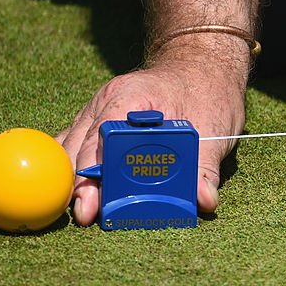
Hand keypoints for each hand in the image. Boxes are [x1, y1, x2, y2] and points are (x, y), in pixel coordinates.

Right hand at [56, 39, 247, 224]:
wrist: (203, 68)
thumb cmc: (207, 93)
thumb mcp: (213, 130)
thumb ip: (205, 168)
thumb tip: (204, 201)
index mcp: (128, 97)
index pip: (101, 139)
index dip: (95, 174)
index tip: (94, 205)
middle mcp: (104, 103)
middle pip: (79, 148)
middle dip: (81, 185)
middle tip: (87, 217)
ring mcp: (97, 112)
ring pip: (72, 150)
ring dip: (78, 180)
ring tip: (85, 211)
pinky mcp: (97, 123)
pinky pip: (77, 148)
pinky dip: (80, 170)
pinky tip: (85, 192)